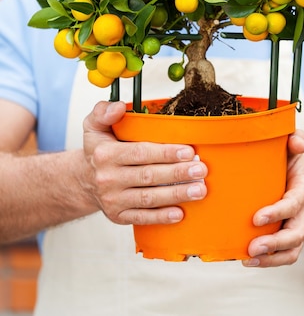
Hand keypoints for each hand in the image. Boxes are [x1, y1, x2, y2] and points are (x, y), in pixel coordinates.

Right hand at [82, 100, 207, 225]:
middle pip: (148, 176)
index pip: (140, 153)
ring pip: (149, 198)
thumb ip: (103, 112)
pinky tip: (179, 213)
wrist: (83, 180)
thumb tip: (118, 107)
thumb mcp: (93, 125)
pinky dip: (161, 217)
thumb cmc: (97, 150)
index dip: (165, 153)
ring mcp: (113, 199)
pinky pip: (142, 217)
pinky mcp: (118, 216)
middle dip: (178, 173)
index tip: (188, 151)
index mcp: (105, 154)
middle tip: (200, 169)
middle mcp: (108, 178)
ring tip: (198, 190)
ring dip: (176, 195)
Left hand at [242, 129, 303, 267]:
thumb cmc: (285, 156)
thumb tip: (297, 144)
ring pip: (292, 250)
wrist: (289, 173)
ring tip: (248, 258)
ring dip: (271, 258)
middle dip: (275, 243)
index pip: (295, 203)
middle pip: (296, 234)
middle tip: (252, 247)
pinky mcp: (287, 237)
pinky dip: (268, 262)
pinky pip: (284, 256)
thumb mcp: (290, 143)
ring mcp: (296, 226)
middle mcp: (303, 210)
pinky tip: (246, 260)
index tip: (256, 218)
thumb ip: (295, 137)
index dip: (278, 212)